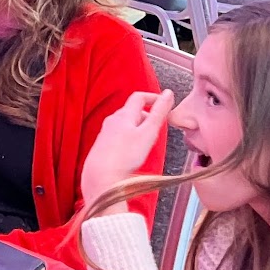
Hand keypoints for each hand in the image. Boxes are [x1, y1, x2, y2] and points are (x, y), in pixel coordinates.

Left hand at [80, 89, 172, 210]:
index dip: (153, 98)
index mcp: (124, 114)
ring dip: (139, 128)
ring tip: (148, 141)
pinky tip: (134, 151)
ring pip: (126, 123)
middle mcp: (112, 120)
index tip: (165, 104)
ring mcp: (106, 132)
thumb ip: (159, 112)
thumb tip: (168, 93)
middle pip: (132, 111)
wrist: (100, 176)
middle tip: (159, 128)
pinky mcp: (103, 145)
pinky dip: (130, 137)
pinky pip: (119, 135)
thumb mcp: (148, 132)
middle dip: (147, 116)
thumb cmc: (125, 156)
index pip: (139, 97)